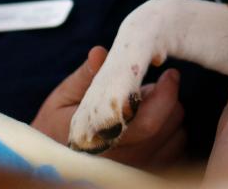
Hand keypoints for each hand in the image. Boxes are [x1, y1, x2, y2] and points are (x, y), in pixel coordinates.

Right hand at [31, 46, 186, 169]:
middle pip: (168, 127)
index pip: (148, 122)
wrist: (51, 159)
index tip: (169, 74)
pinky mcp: (145, 174)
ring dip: (170, 117)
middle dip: (168, 100)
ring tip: (148, 107)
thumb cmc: (56, 123)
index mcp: (102, 138)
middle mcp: (122, 160)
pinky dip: (172, 134)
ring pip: (176, 139)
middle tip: (156, 85)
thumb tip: (99, 53)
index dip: (165, 94)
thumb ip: (86, 76)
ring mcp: (135, 169)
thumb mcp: (64, 96)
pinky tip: (154, 124)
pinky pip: (176, 152)